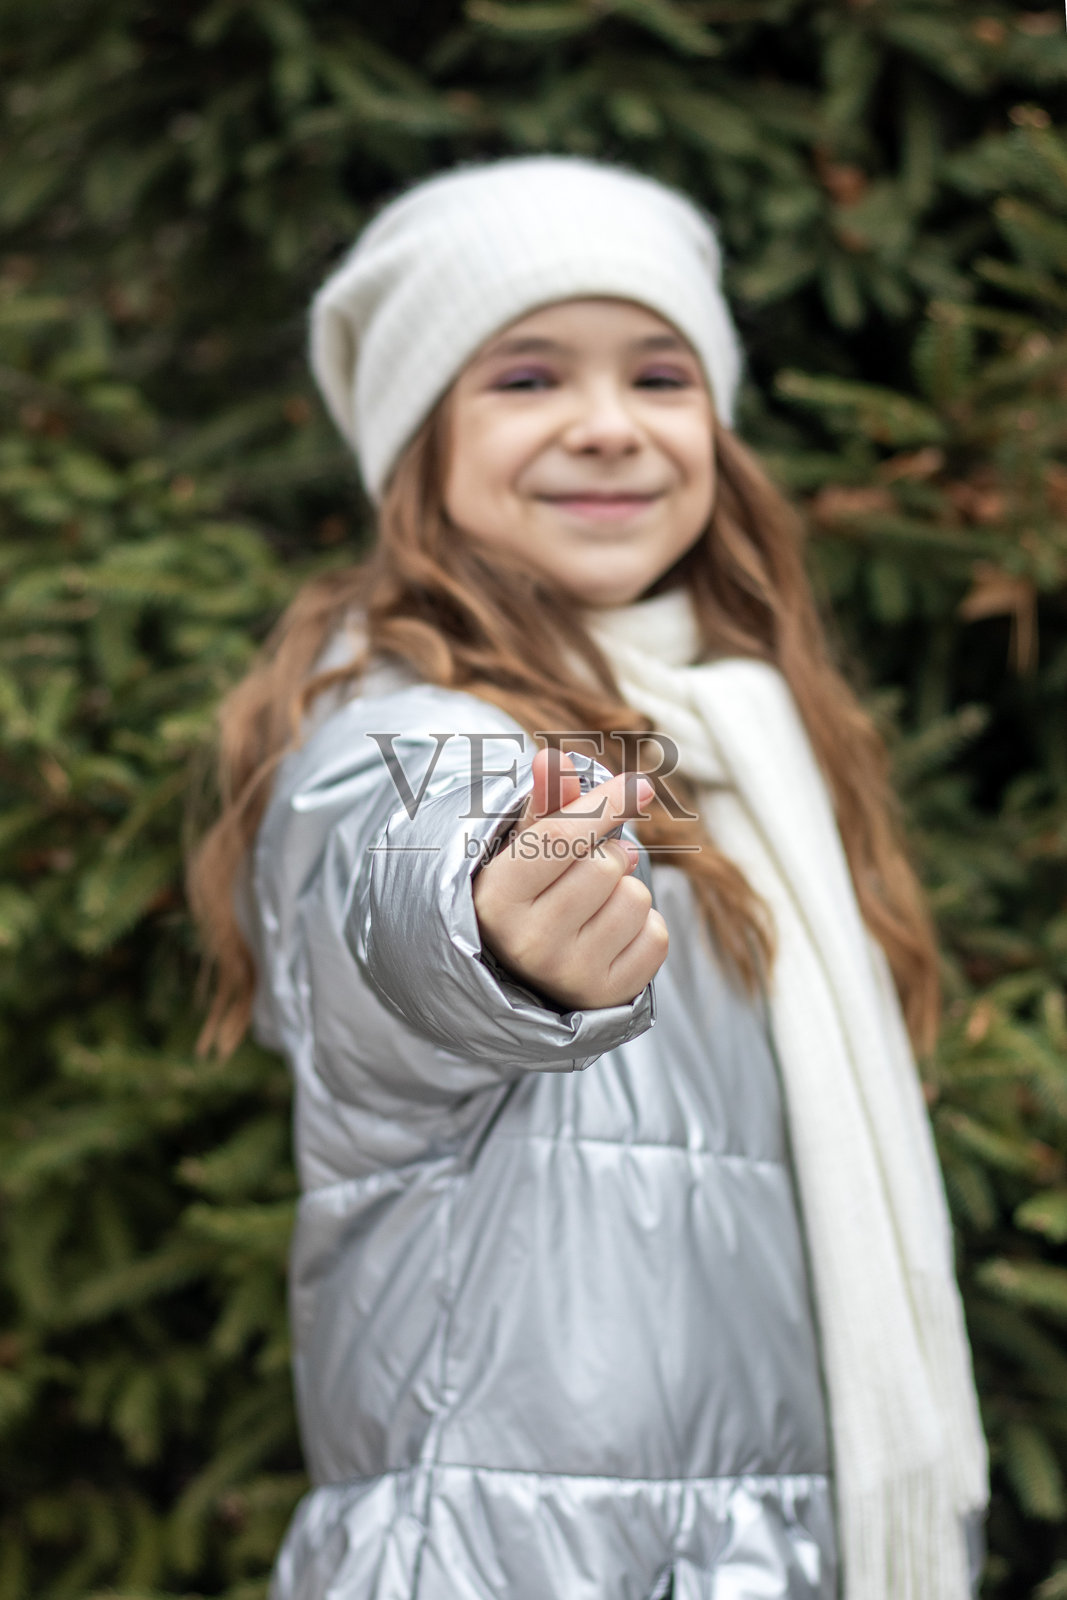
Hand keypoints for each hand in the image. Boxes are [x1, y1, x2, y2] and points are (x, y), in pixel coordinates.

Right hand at [472, 746, 668, 1010]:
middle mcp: (528, 944)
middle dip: (605, 857)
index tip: (641, 786)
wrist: (529, 971)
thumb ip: (543, 801)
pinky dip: (644, 926)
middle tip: (584, 871)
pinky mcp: (609, 996)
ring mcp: (569, 975)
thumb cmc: (529, 891)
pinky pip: (656, 936)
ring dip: (625, 891)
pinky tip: (613, 933)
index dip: (606, 804)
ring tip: (596, 905)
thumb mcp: (526, 844)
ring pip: (635, 899)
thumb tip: (552, 759)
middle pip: (605, 866)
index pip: (560, 837)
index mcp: (496, 900)